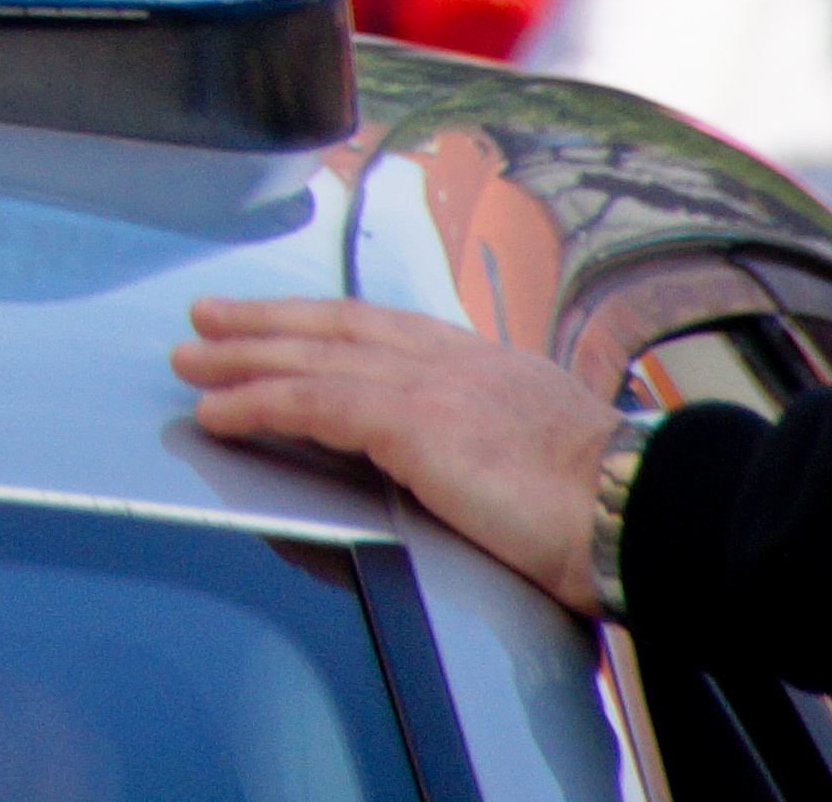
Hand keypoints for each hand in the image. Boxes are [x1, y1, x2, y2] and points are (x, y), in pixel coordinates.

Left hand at [175, 297, 621, 612]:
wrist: (641, 514)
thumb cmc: (609, 508)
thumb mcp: (543, 455)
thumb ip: (491, 443)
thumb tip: (457, 463)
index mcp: (488, 365)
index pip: (386, 330)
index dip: (325, 321)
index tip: (284, 318)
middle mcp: (454, 361)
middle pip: (337, 328)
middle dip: (267, 323)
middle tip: (208, 320)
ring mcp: (430, 386)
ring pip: (311, 359)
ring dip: (242, 360)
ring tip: (191, 363)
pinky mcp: (410, 423)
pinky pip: (310, 403)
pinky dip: (256, 402)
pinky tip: (218, 411)